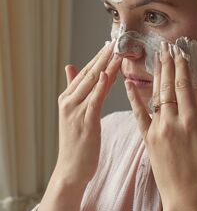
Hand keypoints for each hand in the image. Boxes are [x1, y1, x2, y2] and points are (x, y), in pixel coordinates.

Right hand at [55, 40, 121, 186]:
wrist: (71, 169)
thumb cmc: (77, 142)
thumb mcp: (73, 113)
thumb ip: (74, 89)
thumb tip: (71, 66)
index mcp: (67, 98)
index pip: (85, 72)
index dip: (98, 57)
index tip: (109, 44)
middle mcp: (69, 101)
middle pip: (89, 74)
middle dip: (103, 56)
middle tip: (115, 41)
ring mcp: (76, 111)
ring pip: (93, 83)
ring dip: (105, 66)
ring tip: (116, 51)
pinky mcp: (85, 122)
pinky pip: (95, 100)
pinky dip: (100, 86)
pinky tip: (107, 73)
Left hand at [125, 41, 196, 210]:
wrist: (185, 199)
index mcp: (191, 122)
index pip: (184, 87)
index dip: (182, 67)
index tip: (180, 51)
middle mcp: (172, 123)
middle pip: (168, 87)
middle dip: (167, 64)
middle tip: (165, 46)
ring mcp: (157, 131)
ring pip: (154, 97)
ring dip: (155, 75)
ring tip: (155, 57)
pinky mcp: (148, 140)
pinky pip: (139, 115)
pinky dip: (133, 98)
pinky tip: (128, 84)